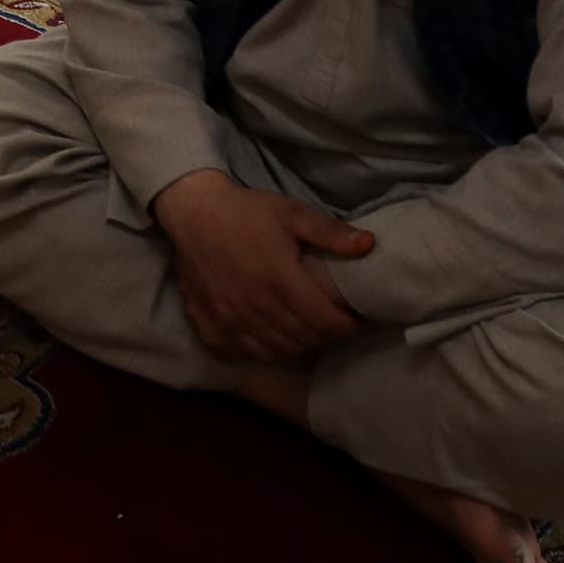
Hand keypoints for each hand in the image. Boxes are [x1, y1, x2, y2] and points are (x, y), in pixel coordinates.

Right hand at [152, 169, 372, 363]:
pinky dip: (259, 352)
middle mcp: (255, 305)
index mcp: (279, 278)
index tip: (353, 320)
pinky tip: (267, 340)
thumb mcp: (292, 212)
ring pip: (274, 351)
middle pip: (302, 340)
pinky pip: (239, 354)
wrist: (193, 210)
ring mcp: (229, 318)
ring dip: (296, 346)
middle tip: (331, 325)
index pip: (324, 321)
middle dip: (324, 337)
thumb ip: (331, 233)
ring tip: (305, 332)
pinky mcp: (208, 322)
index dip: (345, 326)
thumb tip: (369, 245)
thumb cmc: (246, 211)